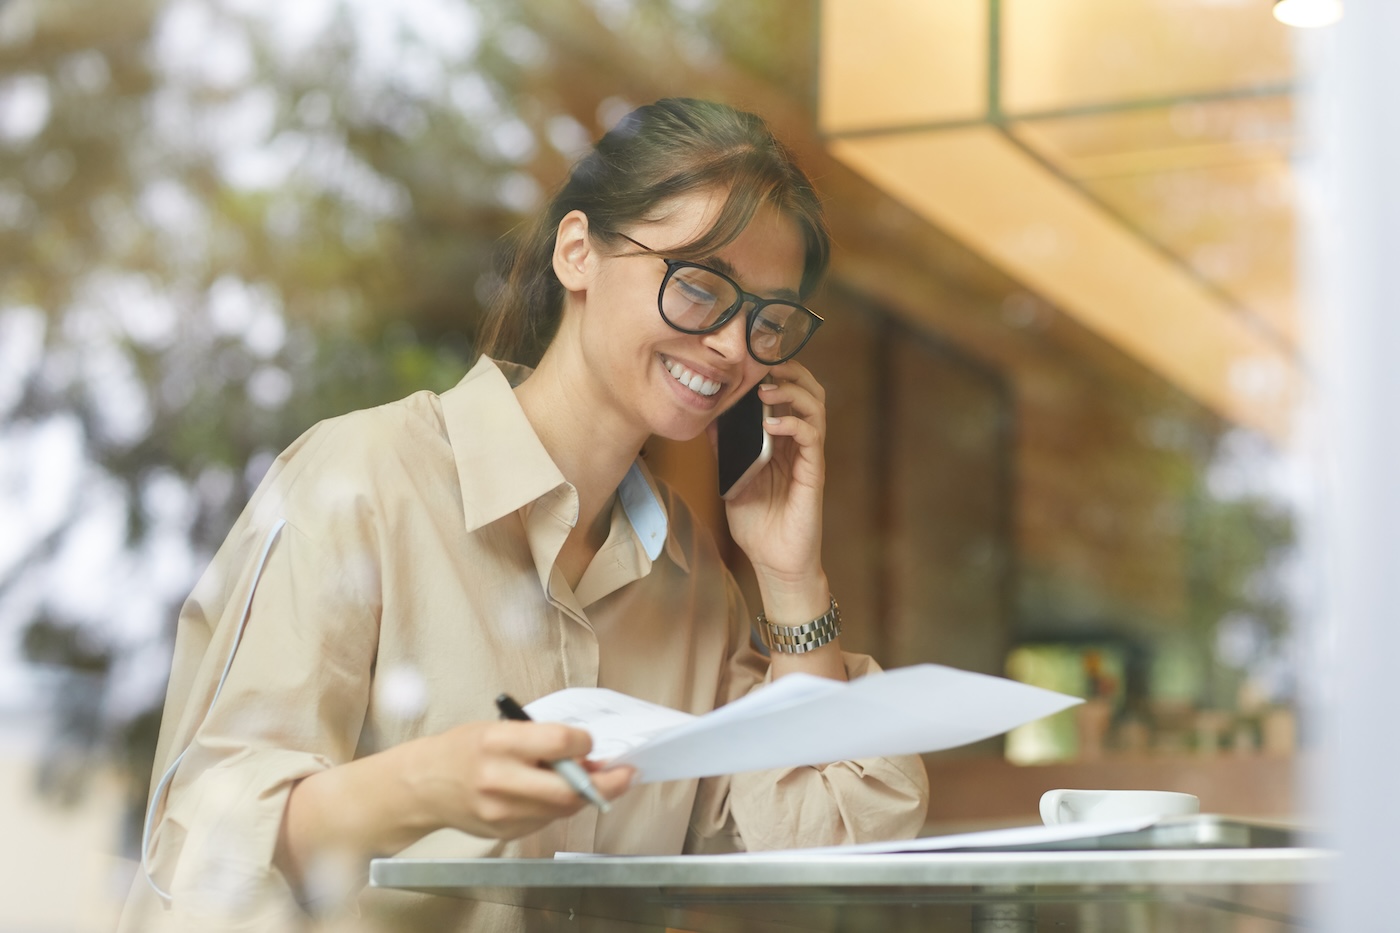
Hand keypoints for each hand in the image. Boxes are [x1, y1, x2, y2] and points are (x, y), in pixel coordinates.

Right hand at [410, 720, 634, 839]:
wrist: (424, 784)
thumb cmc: (463, 750)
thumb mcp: (499, 729)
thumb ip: (540, 740)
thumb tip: (586, 753)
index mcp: (498, 742)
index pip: (559, 743)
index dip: (584, 742)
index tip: (590, 742)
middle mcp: (500, 779)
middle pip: (568, 788)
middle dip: (605, 782)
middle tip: (623, 774)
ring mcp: (502, 811)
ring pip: (562, 808)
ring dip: (586, 795)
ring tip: (592, 781)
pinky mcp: (505, 831)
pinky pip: (547, 820)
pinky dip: (560, 807)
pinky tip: (558, 794)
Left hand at [715, 360, 826, 602]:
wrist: (774, 561)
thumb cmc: (756, 523)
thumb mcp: (731, 478)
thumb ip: (724, 449)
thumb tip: (705, 419)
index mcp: (782, 440)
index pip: (788, 393)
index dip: (777, 372)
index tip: (753, 359)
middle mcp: (798, 443)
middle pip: (809, 390)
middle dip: (791, 371)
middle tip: (765, 364)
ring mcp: (808, 456)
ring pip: (815, 407)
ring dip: (792, 392)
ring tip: (765, 391)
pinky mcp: (814, 472)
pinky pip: (812, 437)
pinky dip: (793, 423)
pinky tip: (771, 424)